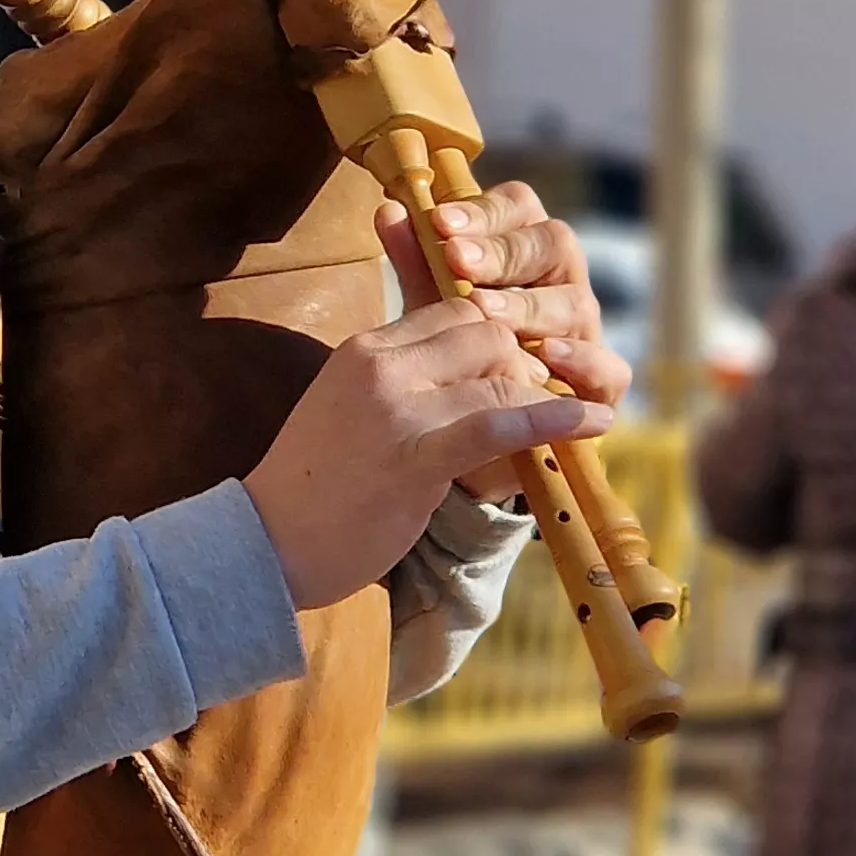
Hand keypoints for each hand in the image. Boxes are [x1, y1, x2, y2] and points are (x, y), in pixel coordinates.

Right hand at [241, 299, 616, 610]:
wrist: (265, 544)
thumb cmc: (311, 486)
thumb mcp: (345, 409)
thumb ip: (395, 380)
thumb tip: (451, 370)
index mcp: (364, 348)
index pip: (454, 311)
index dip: (496, 338)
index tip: (519, 371)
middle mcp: (380, 365)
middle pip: (484, 329)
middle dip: (521, 361)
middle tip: (539, 400)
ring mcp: (397, 408)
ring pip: (498, 368)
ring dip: (540, 393)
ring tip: (571, 418)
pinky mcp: (415, 456)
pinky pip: (498, 421)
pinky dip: (552, 418)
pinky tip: (590, 423)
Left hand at [374, 188, 617, 387]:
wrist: (472, 444)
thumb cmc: (453, 364)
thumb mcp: (429, 312)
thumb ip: (417, 265)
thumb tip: (388, 210)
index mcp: (524, 255)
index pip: (520, 209)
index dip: (485, 210)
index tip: (441, 222)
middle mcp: (560, 286)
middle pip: (553, 244)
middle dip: (502, 252)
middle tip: (456, 259)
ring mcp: (583, 334)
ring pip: (576, 302)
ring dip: (529, 305)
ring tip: (485, 310)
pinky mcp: (600, 390)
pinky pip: (609, 367)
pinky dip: (583, 359)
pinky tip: (548, 354)